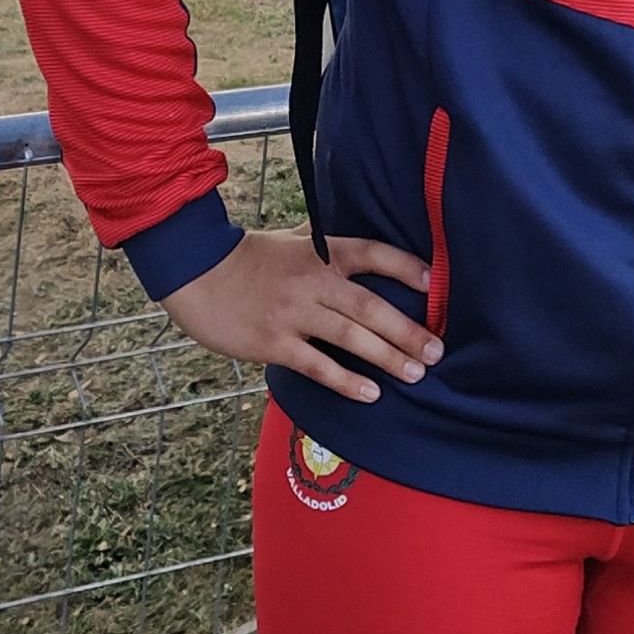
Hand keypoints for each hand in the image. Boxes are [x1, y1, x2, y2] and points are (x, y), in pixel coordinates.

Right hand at [157, 228, 440, 404]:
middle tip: (438, 351)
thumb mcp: (292, 240)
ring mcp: (293, 314)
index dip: (406, 268)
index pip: (373, 254)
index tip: (434, 284)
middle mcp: (312, 281)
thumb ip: (327, 247)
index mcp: (321, 251)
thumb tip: (367, 253)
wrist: (196, 273)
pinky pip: (318, 366)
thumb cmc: (250, 257)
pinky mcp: (273, 343)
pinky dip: (347, 381)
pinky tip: (371, 394)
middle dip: (408, 331)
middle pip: (371, 306)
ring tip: (416, 373)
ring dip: (388, 358)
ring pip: (351, 338)